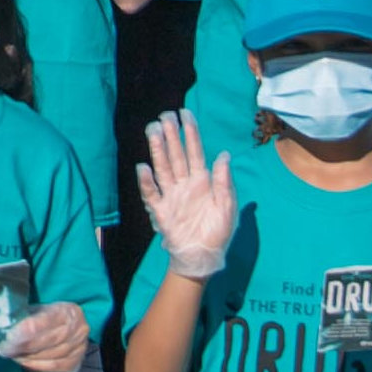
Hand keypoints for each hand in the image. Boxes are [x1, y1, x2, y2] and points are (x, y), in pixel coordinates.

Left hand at [0, 299, 92, 371]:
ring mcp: (80, 347)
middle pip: (49, 340)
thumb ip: (24, 318)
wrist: (60, 338)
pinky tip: (25, 362)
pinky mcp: (75, 363)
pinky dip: (37, 365)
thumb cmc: (43, 323)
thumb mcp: (35, 313)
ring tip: (13, 354)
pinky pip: (54, 366)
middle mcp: (79, 328)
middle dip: (24, 346)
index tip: (8, 337)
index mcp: (68, 311)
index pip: (46, 320)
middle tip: (5, 349)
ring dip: (29, 357)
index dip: (26, 330)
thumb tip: (2, 324)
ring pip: (52, 355)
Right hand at [135, 114, 235, 277]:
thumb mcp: (228, 208)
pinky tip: (144, 168)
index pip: (195, 152)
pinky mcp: (161, 211)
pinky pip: (152, 194)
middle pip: (176, 155)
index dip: (190, 133)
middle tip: (165, 116)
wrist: (203, 258)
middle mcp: (185, 184)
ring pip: (163, 168)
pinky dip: (147, 181)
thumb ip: (224, 182)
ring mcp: (172, 196)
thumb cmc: (218, 233)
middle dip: (171, 135)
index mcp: (203, 181)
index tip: (185, 114)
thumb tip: (224, 155)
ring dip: (158, 150)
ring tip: (153, 131)